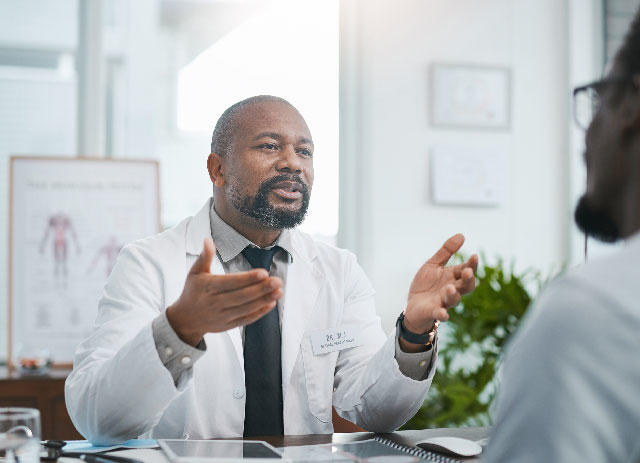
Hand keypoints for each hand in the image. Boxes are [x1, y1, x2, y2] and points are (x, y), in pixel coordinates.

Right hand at [166, 238, 283, 345]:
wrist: (185, 319)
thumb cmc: (192, 291)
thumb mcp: (195, 272)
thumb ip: (204, 257)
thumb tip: (208, 240)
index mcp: (208, 287)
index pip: (230, 283)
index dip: (247, 279)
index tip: (263, 273)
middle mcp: (215, 303)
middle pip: (241, 296)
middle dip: (261, 289)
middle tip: (277, 281)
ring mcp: (222, 316)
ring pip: (246, 308)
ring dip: (264, 300)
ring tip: (279, 291)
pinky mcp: (228, 325)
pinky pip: (246, 320)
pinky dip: (259, 313)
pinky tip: (271, 304)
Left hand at [403, 234, 477, 334]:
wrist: (413, 304)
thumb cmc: (426, 284)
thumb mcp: (433, 264)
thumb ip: (446, 251)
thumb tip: (462, 235)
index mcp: (453, 277)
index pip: (466, 270)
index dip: (471, 264)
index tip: (474, 256)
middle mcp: (452, 290)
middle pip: (466, 286)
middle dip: (468, 279)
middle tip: (466, 272)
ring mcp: (443, 302)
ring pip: (454, 300)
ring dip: (453, 294)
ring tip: (449, 288)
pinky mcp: (433, 312)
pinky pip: (440, 314)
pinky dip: (442, 314)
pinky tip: (443, 314)